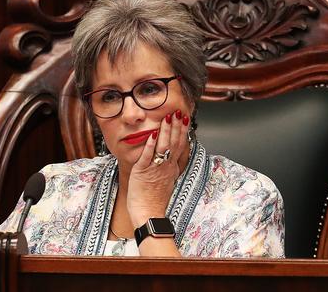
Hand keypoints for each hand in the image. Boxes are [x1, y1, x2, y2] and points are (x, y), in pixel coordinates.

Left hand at [126, 110, 189, 227]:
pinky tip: (151, 134)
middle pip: (174, 143)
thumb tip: (171, 157)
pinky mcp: (143, 171)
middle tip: (178, 112)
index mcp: (172, 168)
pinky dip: (149, 145)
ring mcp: (156, 168)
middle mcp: (166, 166)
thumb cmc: (155, 200)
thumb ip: (168, 168)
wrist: (149, 214)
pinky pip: (147, 156)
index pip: (180, 146)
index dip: (182, 131)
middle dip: (176, 126)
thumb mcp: (167, 181)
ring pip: (163, 146)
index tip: (185, 119)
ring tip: (167, 117)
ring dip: (165, 131)